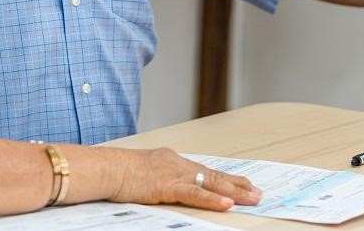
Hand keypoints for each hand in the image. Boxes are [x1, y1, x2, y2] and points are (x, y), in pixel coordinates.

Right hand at [112, 148, 260, 211]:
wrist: (106, 168)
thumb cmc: (117, 171)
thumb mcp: (143, 171)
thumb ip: (158, 177)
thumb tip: (164, 187)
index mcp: (172, 160)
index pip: (205, 170)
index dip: (225, 178)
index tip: (242, 183)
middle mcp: (178, 164)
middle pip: (214, 175)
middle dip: (237, 185)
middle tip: (257, 192)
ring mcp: (174, 174)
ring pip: (211, 184)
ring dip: (234, 192)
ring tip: (252, 199)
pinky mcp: (168, 187)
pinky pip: (195, 195)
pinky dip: (213, 200)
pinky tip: (228, 204)